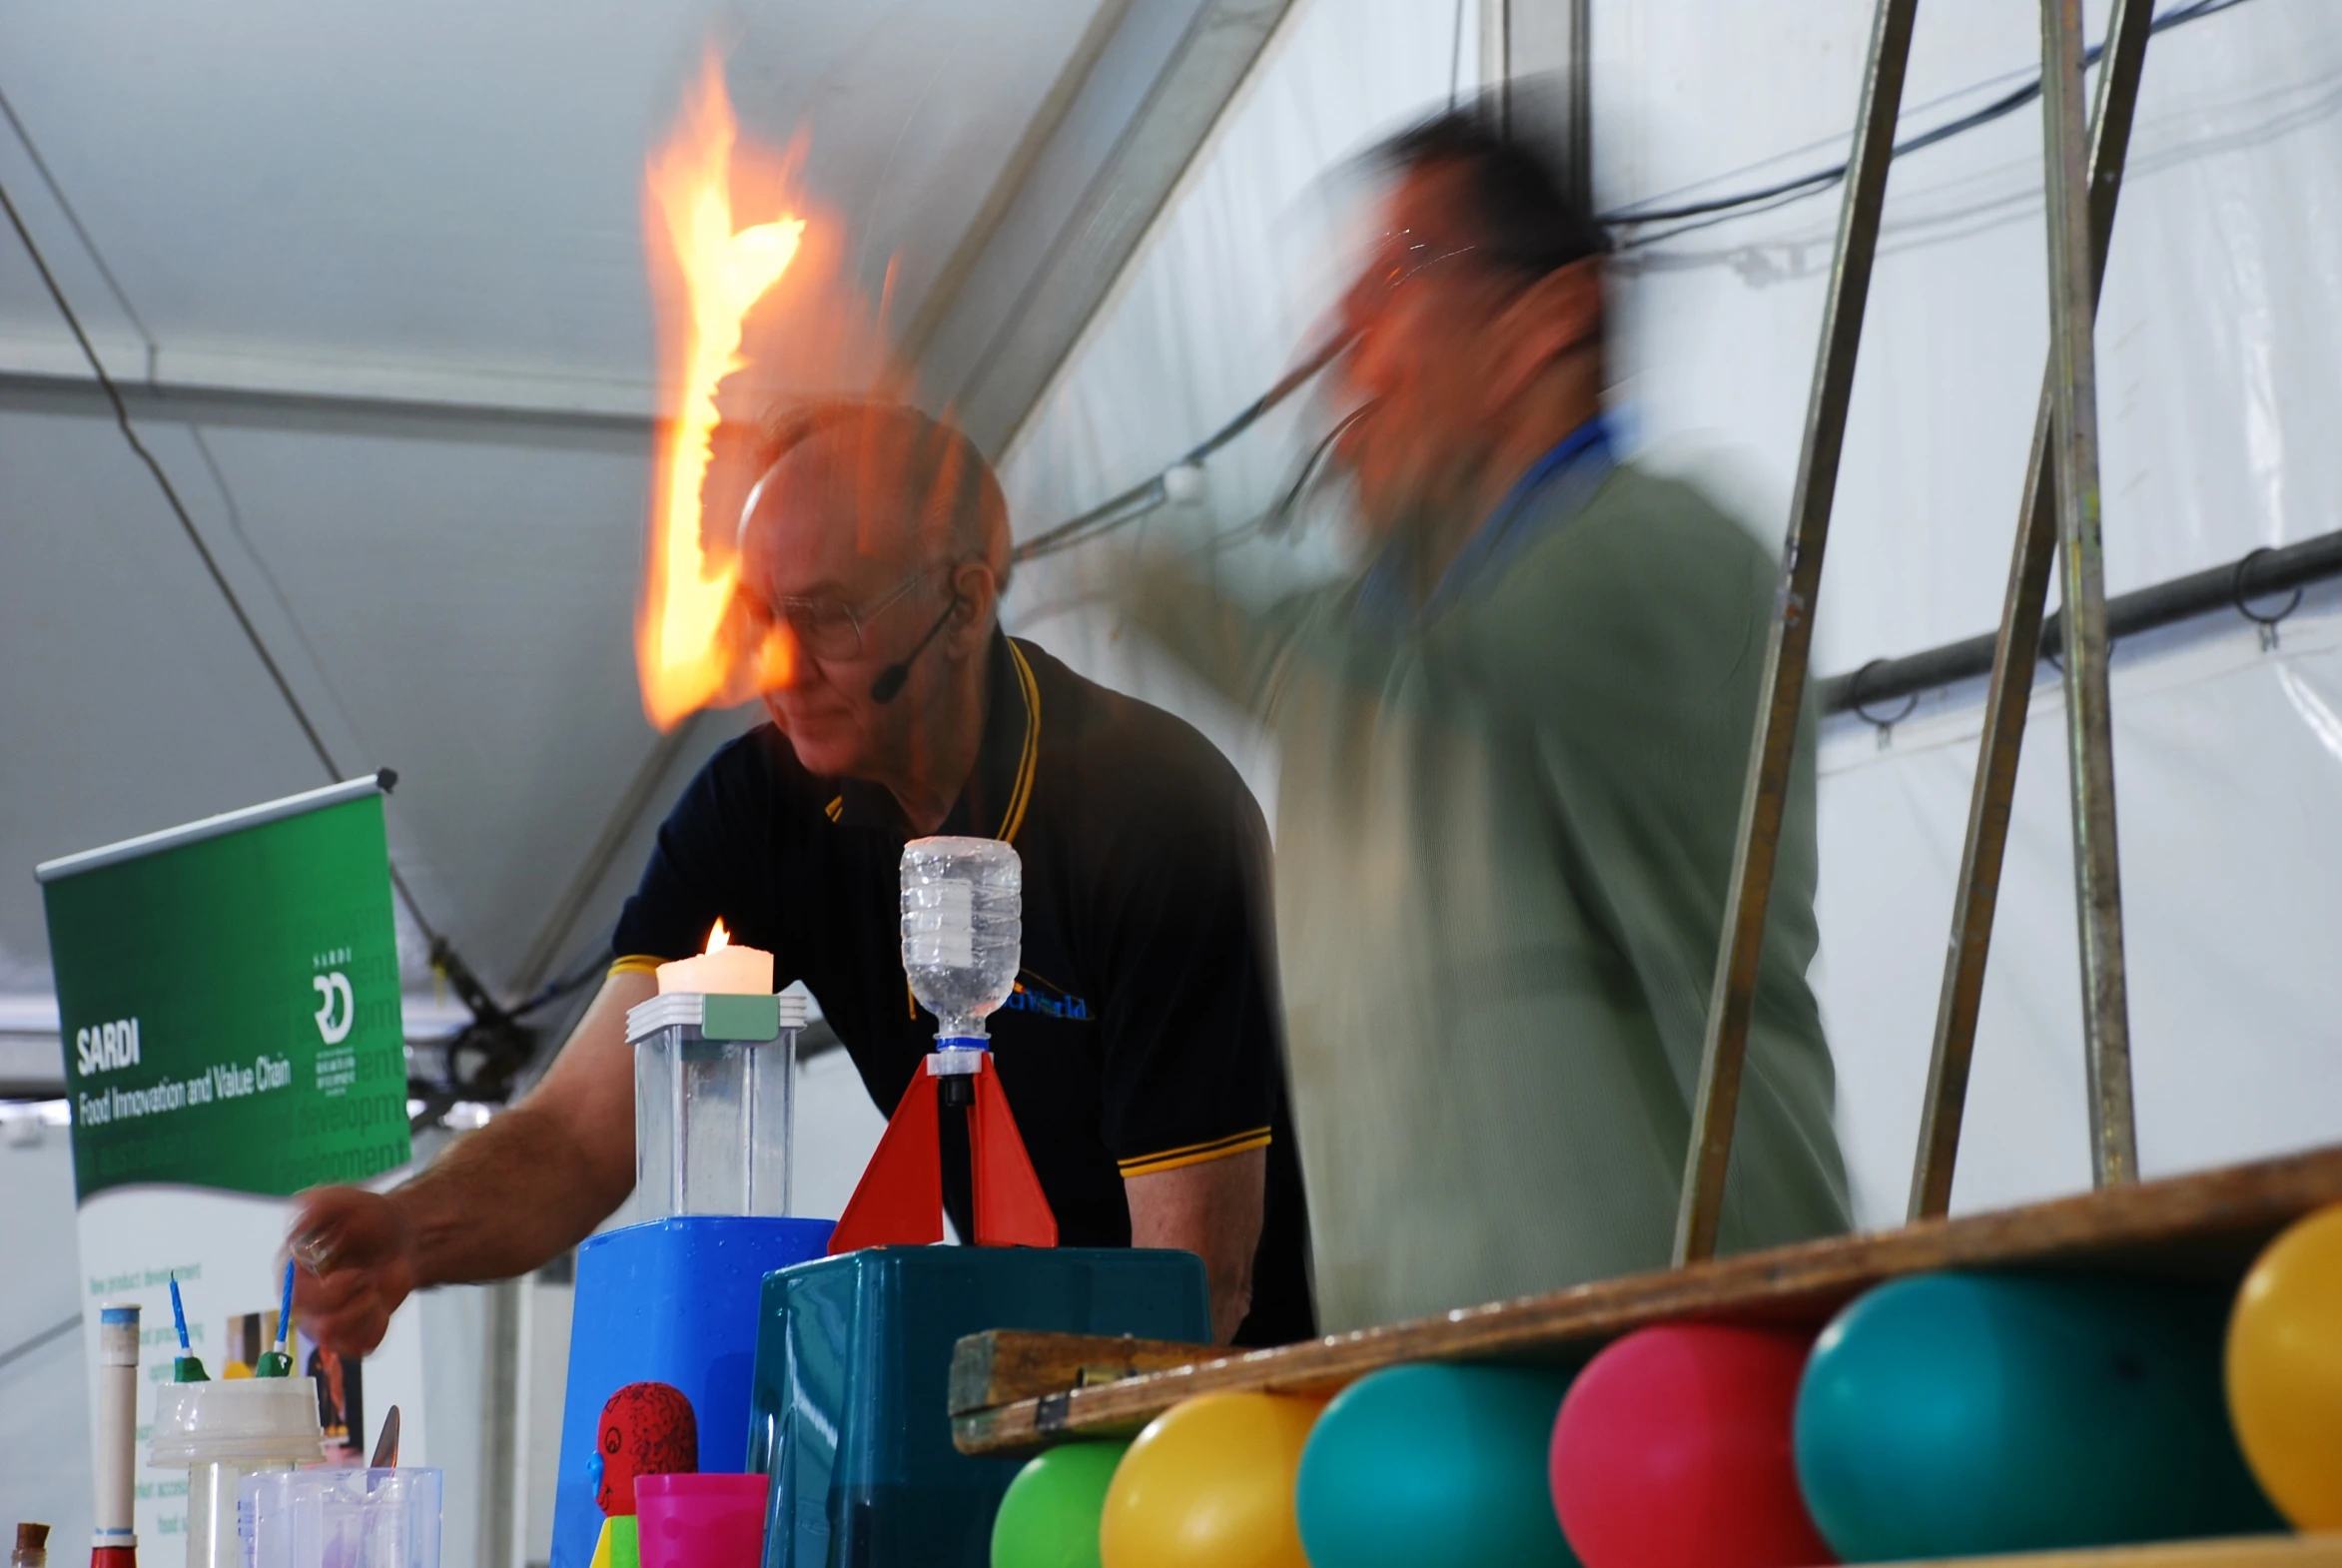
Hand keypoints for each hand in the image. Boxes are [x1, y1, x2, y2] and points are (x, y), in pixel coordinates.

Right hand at [287, 1185, 416, 1356]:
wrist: (399, 1234)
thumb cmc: (366, 1217)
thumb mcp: (340, 1199)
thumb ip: (314, 1206)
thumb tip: (296, 1230)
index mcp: (293, 1272)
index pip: (298, 1298)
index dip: (331, 1291)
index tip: (357, 1274)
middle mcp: (304, 1300)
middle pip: (315, 1326)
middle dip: (352, 1301)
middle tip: (368, 1277)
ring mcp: (325, 1318)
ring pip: (333, 1341)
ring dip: (363, 1314)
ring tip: (374, 1291)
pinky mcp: (350, 1331)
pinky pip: (358, 1348)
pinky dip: (376, 1327)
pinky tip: (381, 1304)